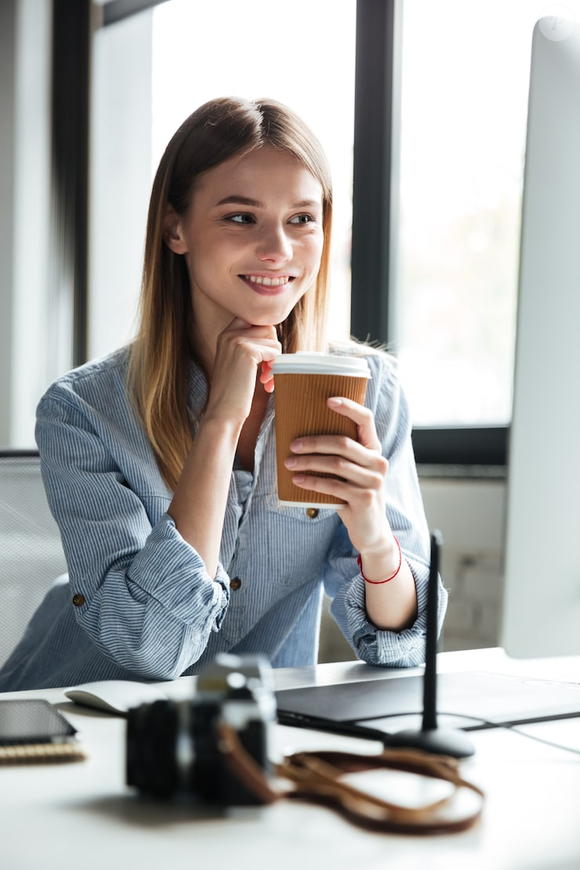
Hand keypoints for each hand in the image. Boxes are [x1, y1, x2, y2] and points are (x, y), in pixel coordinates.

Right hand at [204, 318, 280, 425]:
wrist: (223, 412)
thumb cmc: (233, 392)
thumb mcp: (237, 363)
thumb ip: (249, 346)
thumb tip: (272, 333)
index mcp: (225, 335)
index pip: (254, 320)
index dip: (265, 338)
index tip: (265, 359)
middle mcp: (229, 334)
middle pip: (267, 328)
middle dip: (273, 349)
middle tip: (268, 370)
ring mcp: (237, 341)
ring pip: (273, 339)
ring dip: (275, 359)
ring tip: (267, 377)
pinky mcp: (246, 351)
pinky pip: (274, 350)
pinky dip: (275, 366)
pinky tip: (266, 382)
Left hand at [284, 396, 392, 554]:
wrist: (370, 530)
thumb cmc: (353, 495)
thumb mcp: (350, 472)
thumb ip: (339, 455)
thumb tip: (301, 437)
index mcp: (374, 449)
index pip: (366, 419)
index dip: (349, 407)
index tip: (328, 400)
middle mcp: (378, 462)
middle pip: (343, 442)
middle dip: (313, 442)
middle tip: (292, 444)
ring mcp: (374, 481)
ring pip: (336, 464)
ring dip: (308, 462)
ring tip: (290, 463)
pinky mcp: (365, 499)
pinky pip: (333, 485)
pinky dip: (311, 482)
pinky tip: (297, 481)